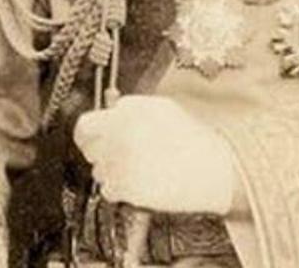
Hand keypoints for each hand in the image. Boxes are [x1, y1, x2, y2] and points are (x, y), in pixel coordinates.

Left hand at [73, 95, 235, 214]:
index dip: (93, 133)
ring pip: (98, 169)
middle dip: (99, 150)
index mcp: (127, 110)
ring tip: (140, 167)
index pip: (87, 123)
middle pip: (88, 146)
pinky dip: (121, 189)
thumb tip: (109, 108)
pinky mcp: (126, 185)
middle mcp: (119, 132)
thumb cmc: (191, 136)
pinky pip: (109, 189)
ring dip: (112, 170)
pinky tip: (142, 181)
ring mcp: (120, 159)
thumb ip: (130, 108)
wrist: (211, 166)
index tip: (98, 139)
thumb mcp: (160, 109)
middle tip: (119, 154)